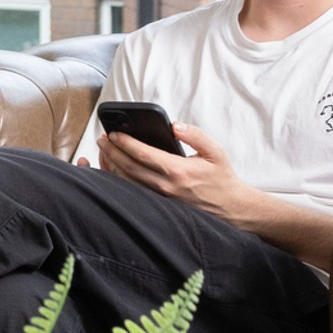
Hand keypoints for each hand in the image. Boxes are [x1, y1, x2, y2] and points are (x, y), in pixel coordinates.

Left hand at [100, 120, 286, 226]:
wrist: (231, 207)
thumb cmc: (222, 178)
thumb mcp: (215, 151)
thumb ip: (195, 135)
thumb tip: (174, 125)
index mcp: (179, 171)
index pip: (143, 155)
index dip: (125, 143)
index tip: (113, 133)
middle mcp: (166, 186)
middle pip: (130, 168)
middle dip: (112, 152)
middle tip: (101, 139)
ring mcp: (161, 198)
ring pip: (128, 182)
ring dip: (112, 165)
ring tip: (104, 150)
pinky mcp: (160, 204)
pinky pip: (133, 191)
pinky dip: (119, 179)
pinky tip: (113, 168)